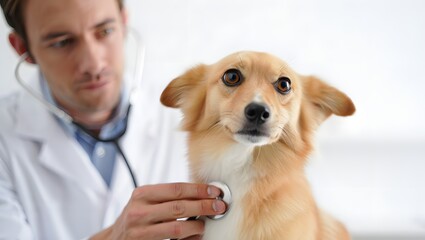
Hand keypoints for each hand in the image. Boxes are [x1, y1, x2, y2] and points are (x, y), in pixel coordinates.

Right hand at [91, 183, 225, 239]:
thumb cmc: (135, 218)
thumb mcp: (145, 201)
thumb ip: (166, 197)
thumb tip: (200, 193)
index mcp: (142, 194)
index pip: (176, 188)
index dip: (198, 190)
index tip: (214, 191)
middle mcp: (139, 211)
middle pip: (179, 207)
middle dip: (204, 206)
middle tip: (219, 206)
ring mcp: (140, 231)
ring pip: (177, 228)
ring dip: (197, 226)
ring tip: (205, 224)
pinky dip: (188, 239)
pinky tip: (195, 236)